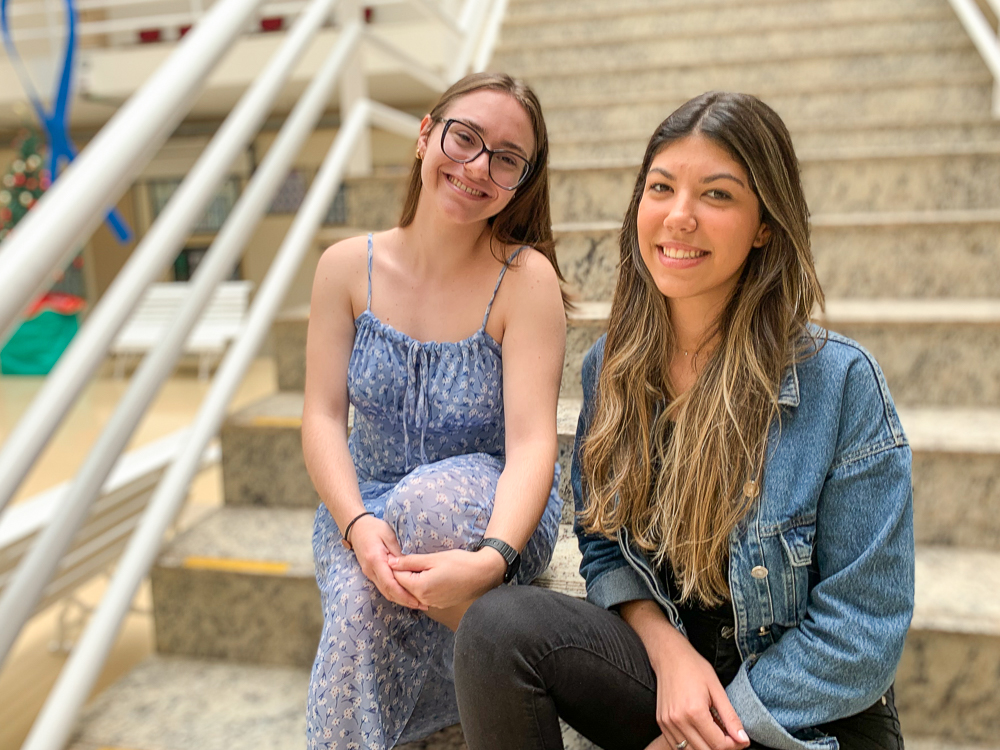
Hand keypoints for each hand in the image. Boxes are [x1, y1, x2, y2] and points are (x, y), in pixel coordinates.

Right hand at [348, 516, 425, 609]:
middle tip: (422, 605)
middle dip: (404, 601)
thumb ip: (398, 553)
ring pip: (385, 592)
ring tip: (416, 603)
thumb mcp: (389, 535)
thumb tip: (409, 567)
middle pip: (388, 592)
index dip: (403, 594)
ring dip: (400, 599)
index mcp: (375, 560)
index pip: (390, 583)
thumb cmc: (374, 528)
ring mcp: (369, 573)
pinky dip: (395, 593)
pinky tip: (405, 595)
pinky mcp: (371, 574)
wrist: (356, 528)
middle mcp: (371, 571)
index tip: (417, 600)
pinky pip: (383, 587)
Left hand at [387, 548, 505, 608]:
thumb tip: (390, 562)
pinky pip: (424, 595)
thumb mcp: (433, 558)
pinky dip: (423, 586)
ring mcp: (432, 604)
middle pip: (404, 586)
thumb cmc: (459, 563)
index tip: (398, 555)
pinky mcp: (440, 604)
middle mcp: (424, 599)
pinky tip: (430, 575)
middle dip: (403, 574)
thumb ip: (410, 561)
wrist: (482, 574)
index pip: (397, 577)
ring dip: (413, 580)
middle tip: (408, 559)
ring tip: (420, 566)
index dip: (396, 565)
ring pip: (414, 592)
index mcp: (420, 587)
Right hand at [648, 629, 749, 749]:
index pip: (718, 744)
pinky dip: (692, 744)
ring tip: (714, 732)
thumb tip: (743, 740)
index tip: (740, 739)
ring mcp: (667, 723)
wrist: (669, 655)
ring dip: (706, 747)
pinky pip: (678, 744)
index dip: (733, 745)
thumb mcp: (717, 689)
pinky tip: (700, 731)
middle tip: (730, 737)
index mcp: (694, 711)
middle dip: (721, 748)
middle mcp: (678, 720)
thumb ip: (730, 717)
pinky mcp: (661, 722)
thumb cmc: (694, 667)